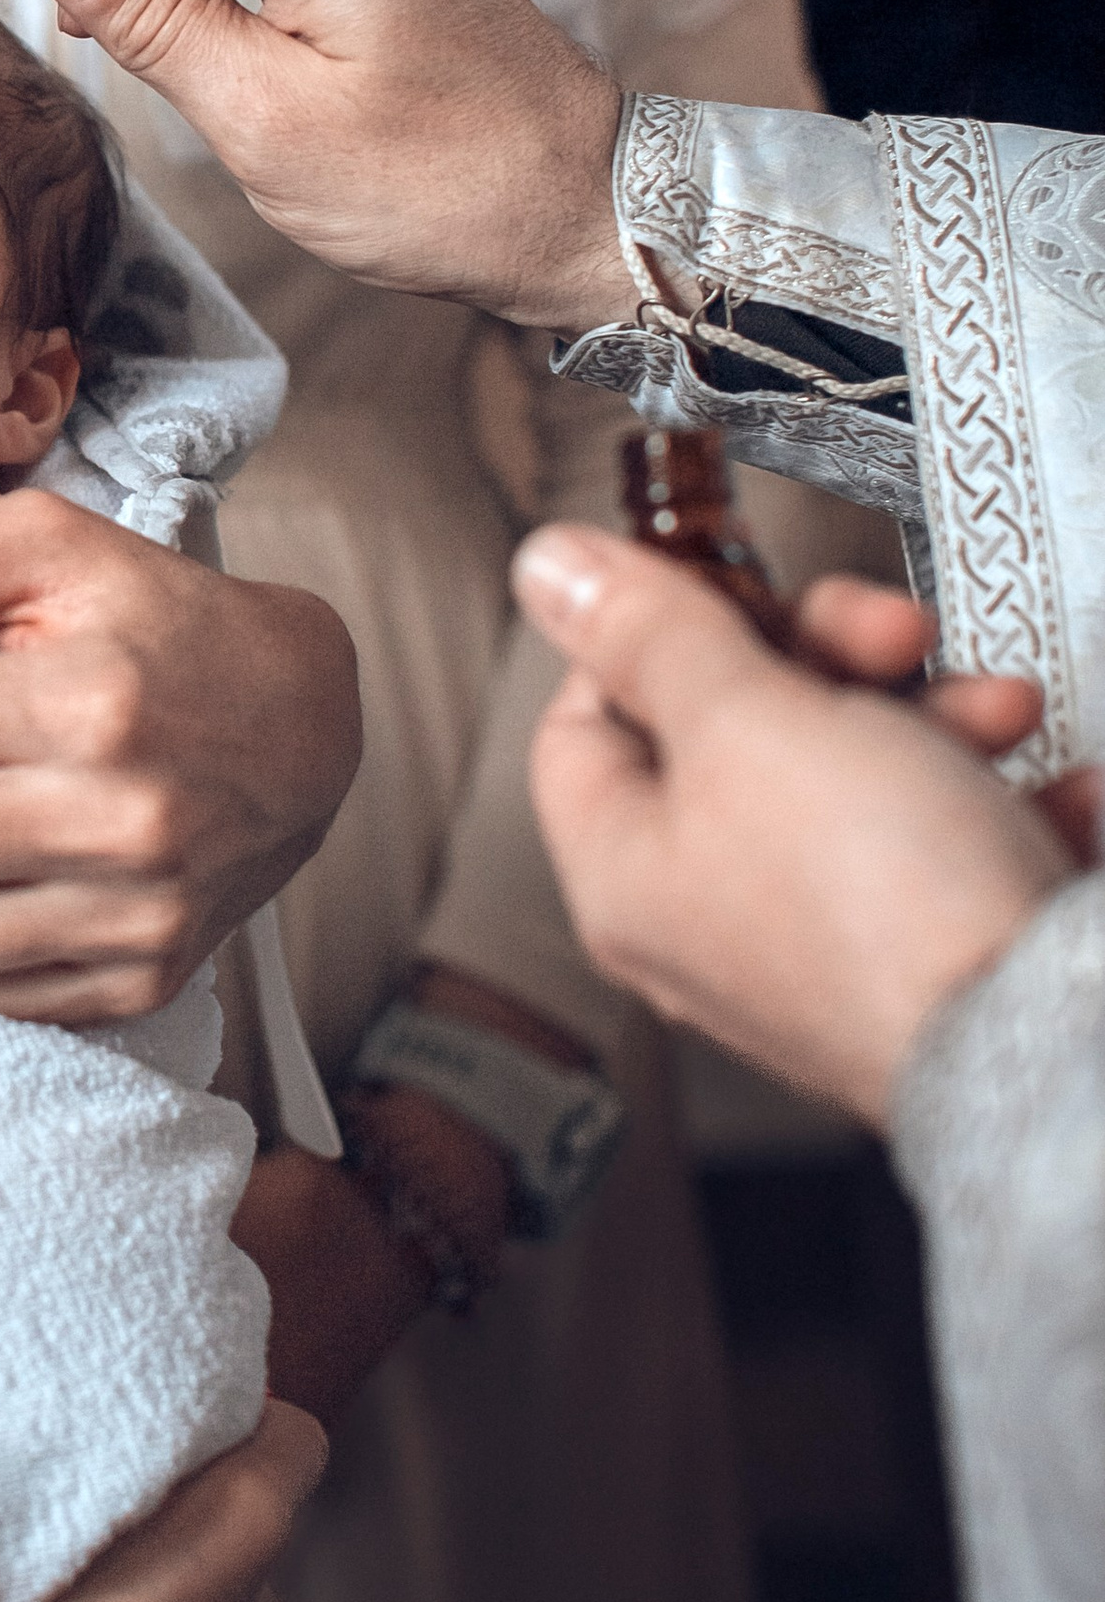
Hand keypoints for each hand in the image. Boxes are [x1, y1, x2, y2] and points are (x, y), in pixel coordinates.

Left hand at [513, 527, 1076, 1123]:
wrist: (1046, 1031)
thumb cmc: (887, 915)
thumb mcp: (742, 721)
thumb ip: (650, 633)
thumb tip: (551, 570)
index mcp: (629, 874)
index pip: (585, 720)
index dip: (645, 637)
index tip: (719, 582)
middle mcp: (714, 916)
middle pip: (735, 728)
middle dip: (830, 658)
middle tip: (887, 635)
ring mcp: (826, 936)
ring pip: (860, 770)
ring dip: (938, 714)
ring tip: (995, 712)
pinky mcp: (930, 946)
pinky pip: (958, 838)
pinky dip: (1006, 799)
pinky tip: (1049, 791)